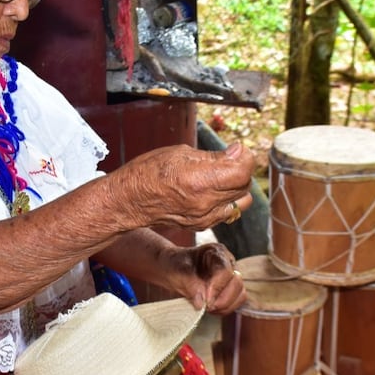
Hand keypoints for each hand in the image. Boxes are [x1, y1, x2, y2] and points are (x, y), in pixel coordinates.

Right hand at [114, 143, 255, 231]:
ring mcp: (205, 217)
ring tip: (222, 175)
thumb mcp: (181, 153)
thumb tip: (238, 152)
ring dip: (237, 187)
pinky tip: (212, 189)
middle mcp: (206, 203)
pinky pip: (228, 212)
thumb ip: (214, 156)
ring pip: (241, 201)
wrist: (130, 200)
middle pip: (244, 185)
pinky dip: (227, 199)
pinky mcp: (203, 225)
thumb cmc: (149, 173)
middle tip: (228, 158)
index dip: (244, 157)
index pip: (242, 171)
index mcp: (200, 181)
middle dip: (241, 169)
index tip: (236, 149)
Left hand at [164, 242, 246, 315]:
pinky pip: (236, 303)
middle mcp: (228, 264)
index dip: (217, 287)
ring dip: (225, 306)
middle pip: (237, 283)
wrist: (173, 271)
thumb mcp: (178, 271)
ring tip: (207, 308)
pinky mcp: (230, 291)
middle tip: (207, 307)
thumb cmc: (176, 265)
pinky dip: (225, 310)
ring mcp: (230, 278)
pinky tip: (211, 309)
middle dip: (223, 299)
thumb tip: (201, 303)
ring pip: (240, 294)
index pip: (225, 270)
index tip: (206, 300)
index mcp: (216, 252)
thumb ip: (190, 284)